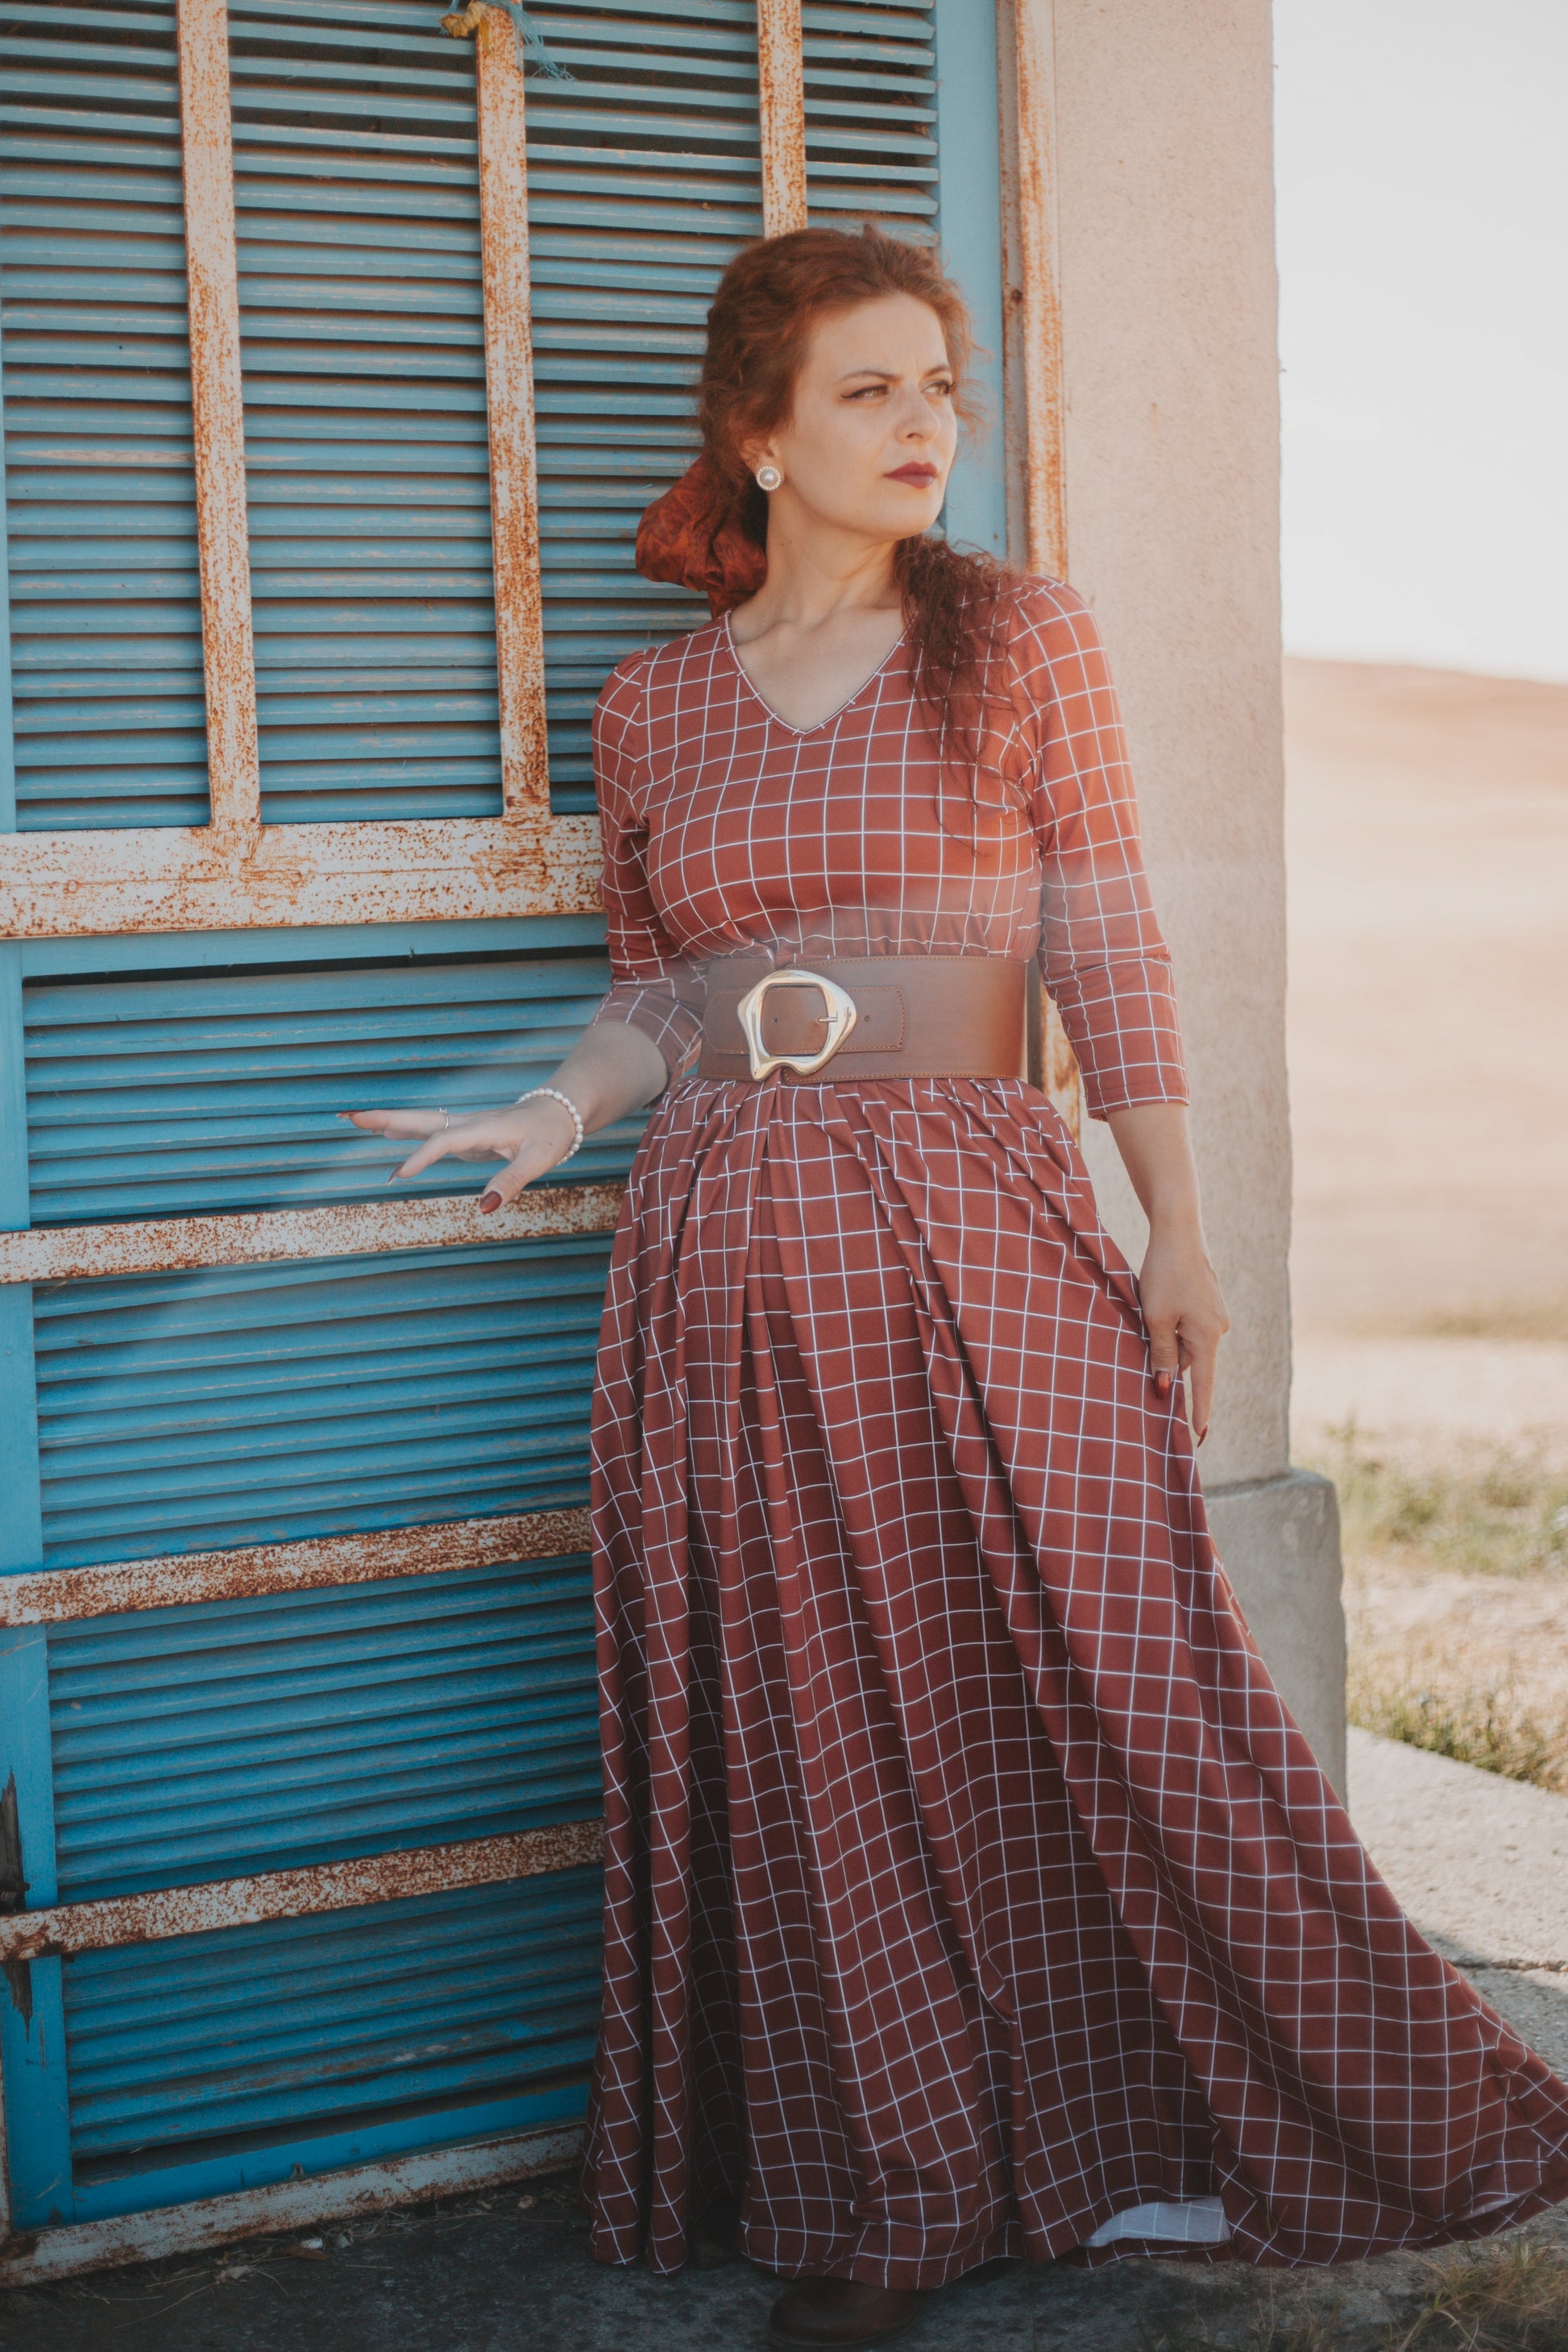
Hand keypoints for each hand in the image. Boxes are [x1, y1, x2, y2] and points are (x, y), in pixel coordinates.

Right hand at [340, 1100, 579, 1211]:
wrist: (562, 1111)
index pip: (443, 1141)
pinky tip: (388, 1143)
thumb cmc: (551, 1134)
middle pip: (420, 1119)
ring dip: (388, 1122)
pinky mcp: (467, 1135)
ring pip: (421, 1123)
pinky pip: (430, 1134)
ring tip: (353, 1121)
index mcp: (482, 1128)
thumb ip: (509, 1182)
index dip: (420, 1157)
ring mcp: (465, 1128)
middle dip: (385, 1118)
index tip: (396, 1175)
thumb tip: (483, 1209)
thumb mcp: (537, 1160)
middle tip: (349, 1116)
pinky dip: (405, 1133)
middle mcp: (468, 1123)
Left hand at [1138, 1223, 1229, 1441]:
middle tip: (1148, 1330)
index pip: (1203, 1384)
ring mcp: (1216, 1314)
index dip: (1199, 1410)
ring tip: (1152, 1305)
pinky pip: (1189, 1325)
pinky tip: (1161, 1300)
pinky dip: (1173, 1323)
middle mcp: (1218, 1328)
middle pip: (1189, 1359)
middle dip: (1169, 1358)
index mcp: (1207, 1336)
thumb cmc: (1164, 1275)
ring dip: (1167, 1336)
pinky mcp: (1209, 1302)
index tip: (1200, 1436)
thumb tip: (1165, 1387)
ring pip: (1186, 1340)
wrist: (1179, 1232)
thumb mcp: (1156, 1318)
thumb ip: (1162, 1355)